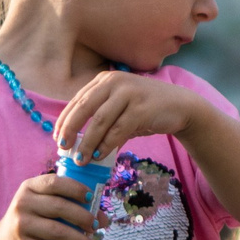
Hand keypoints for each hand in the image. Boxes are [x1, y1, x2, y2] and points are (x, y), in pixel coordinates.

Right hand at [0, 171, 96, 239]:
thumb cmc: (34, 220)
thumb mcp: (45, 206)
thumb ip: (71, 206)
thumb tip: (105, 219)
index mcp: (30, 187)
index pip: (55, 183)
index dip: (75, 189)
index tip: (90, 197)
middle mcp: (23, 203)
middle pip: (60, 207)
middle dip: (84, 218)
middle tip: (96, 227)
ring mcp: (20, 225)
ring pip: (57, 232)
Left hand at [56, 71, 210, 162]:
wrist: (181, 106)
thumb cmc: (147, 109)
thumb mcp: (120, 108)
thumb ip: (100, 119)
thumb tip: (77, 142)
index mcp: (105, 80)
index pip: (78, 100)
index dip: (64, 120)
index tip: (57, 137)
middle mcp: (115, 82)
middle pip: (84, 108)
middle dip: (70, 130)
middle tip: (62, 148)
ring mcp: (129, 93)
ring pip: (100, 121)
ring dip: (88, 142)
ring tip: (81, 159)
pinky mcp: (141, 108)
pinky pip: (118, 129)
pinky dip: (107, 145)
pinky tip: (100, 156)